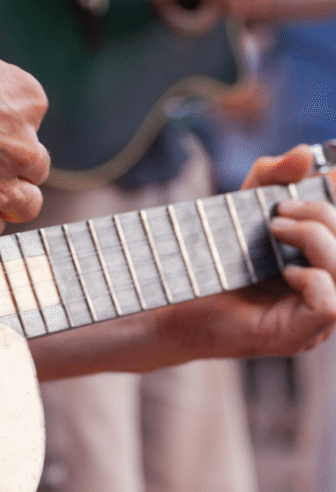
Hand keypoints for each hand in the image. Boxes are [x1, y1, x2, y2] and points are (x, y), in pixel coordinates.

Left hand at [170, 145, 335, 358]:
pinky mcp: (296, 337)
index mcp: (322, 263)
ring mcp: (314, 320)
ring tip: (274, 230)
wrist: (171, 304)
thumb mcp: (242, 208)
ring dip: (315, 239)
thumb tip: (305, 154)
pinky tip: (283, 271)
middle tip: (279, 211)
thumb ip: (270, 178)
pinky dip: (312, 279)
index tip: (328, 175)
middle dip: (321, 215)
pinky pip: (330, 305)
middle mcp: (327, 292)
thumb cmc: (209, 262)